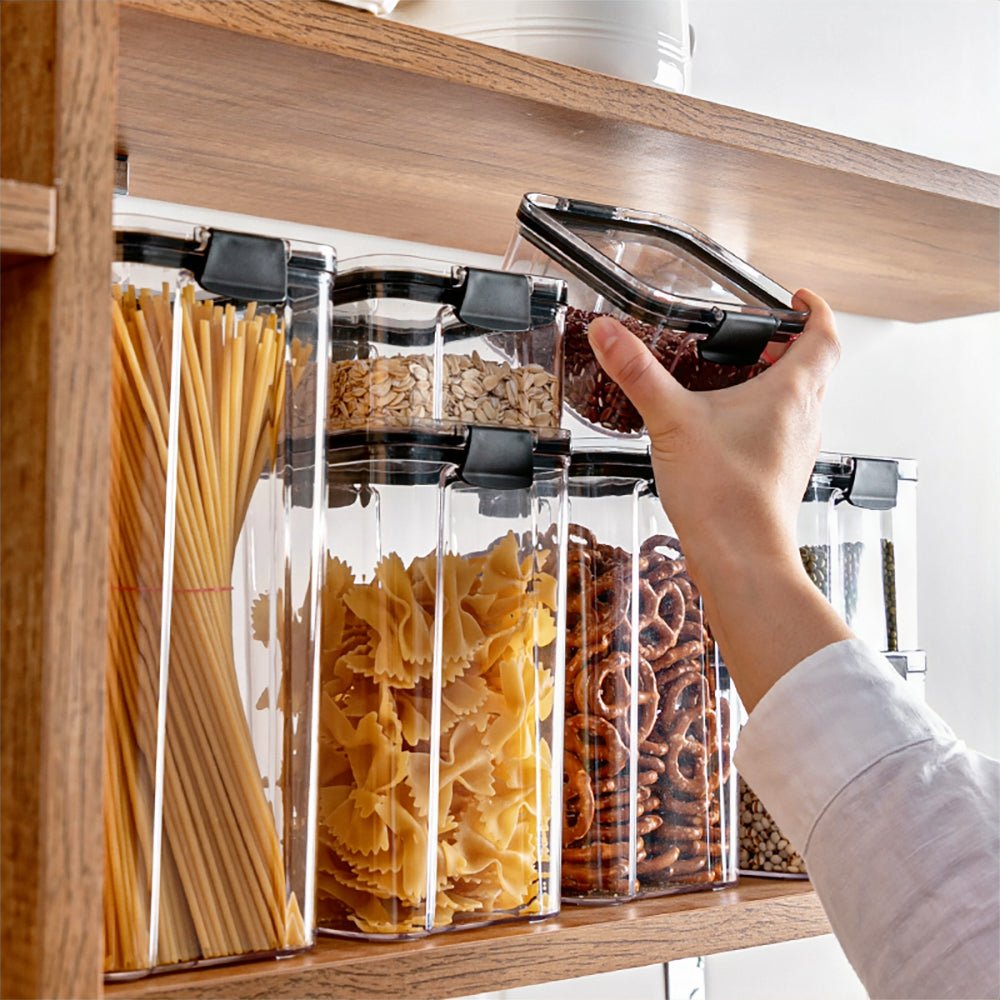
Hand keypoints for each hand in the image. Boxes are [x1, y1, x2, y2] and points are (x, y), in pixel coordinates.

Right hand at [587, 289, 852, 707]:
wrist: (741, 558)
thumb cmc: (724, 495)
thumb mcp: (672, 419)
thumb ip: (637, 372)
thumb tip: (608, 332)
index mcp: (792, 392)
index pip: (825, 335)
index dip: (815, 310)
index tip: (798, 299)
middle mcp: (804, 419)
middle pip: (813, 368)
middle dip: (787, 346)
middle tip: (755, 338)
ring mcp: (795, 450)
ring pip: (798, 404)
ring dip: (775, 384)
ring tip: (734, 380)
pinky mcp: (779, 476)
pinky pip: (780, 435)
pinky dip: (762, 420)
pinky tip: (723, 431)